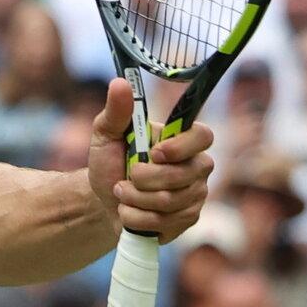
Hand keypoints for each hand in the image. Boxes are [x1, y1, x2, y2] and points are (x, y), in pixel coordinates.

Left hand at [88, 79, 213, 242]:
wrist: (103, 199)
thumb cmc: (110, 161)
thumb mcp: (106, 134)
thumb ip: (116, 111)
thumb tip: (120, 83)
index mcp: (184, 139)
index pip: (204, 136)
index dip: (180, 147)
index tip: (153, 153)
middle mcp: (197, 166)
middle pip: (182, 176)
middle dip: (142, 180)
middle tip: (124, 178)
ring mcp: (195, 194)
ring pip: (169, 202)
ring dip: (133, 199)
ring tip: (121, 193)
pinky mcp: (187, 219)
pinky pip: (164, 223)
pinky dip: (136, 218)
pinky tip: (128, 212)